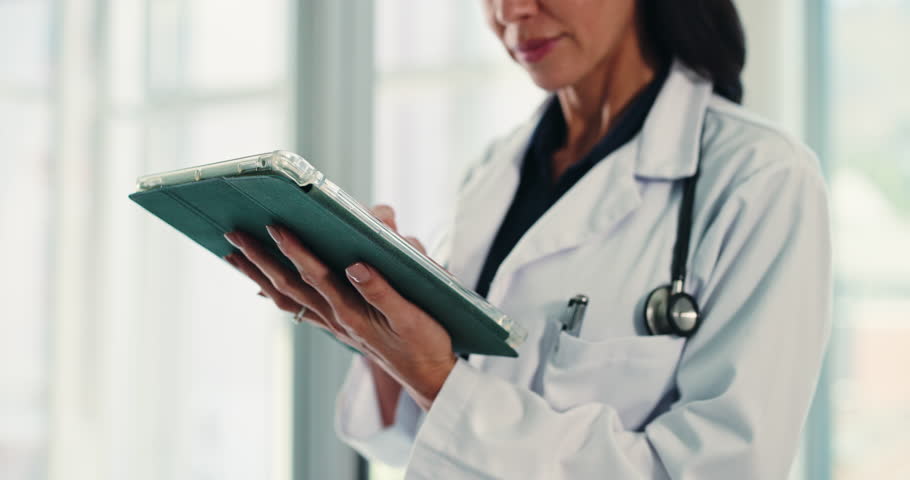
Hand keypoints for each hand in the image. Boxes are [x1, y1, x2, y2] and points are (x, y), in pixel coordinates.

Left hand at [223, 205, 455, 409]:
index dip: (294, 250)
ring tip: (234, 255)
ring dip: (259, 274)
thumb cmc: (424, 344)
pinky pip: (298, 307)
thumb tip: (355, 265)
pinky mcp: (339, 326)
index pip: (316, 276)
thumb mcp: (411, 317)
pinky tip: (263, 283)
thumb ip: (383, 291)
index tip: (274, 226)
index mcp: (353, 312)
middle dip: (260, 259)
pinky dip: (276, 293)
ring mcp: (334, 323)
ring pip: (287, 297)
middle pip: (289, 285)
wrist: (427, 377)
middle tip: (233, 235)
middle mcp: (336, 318)